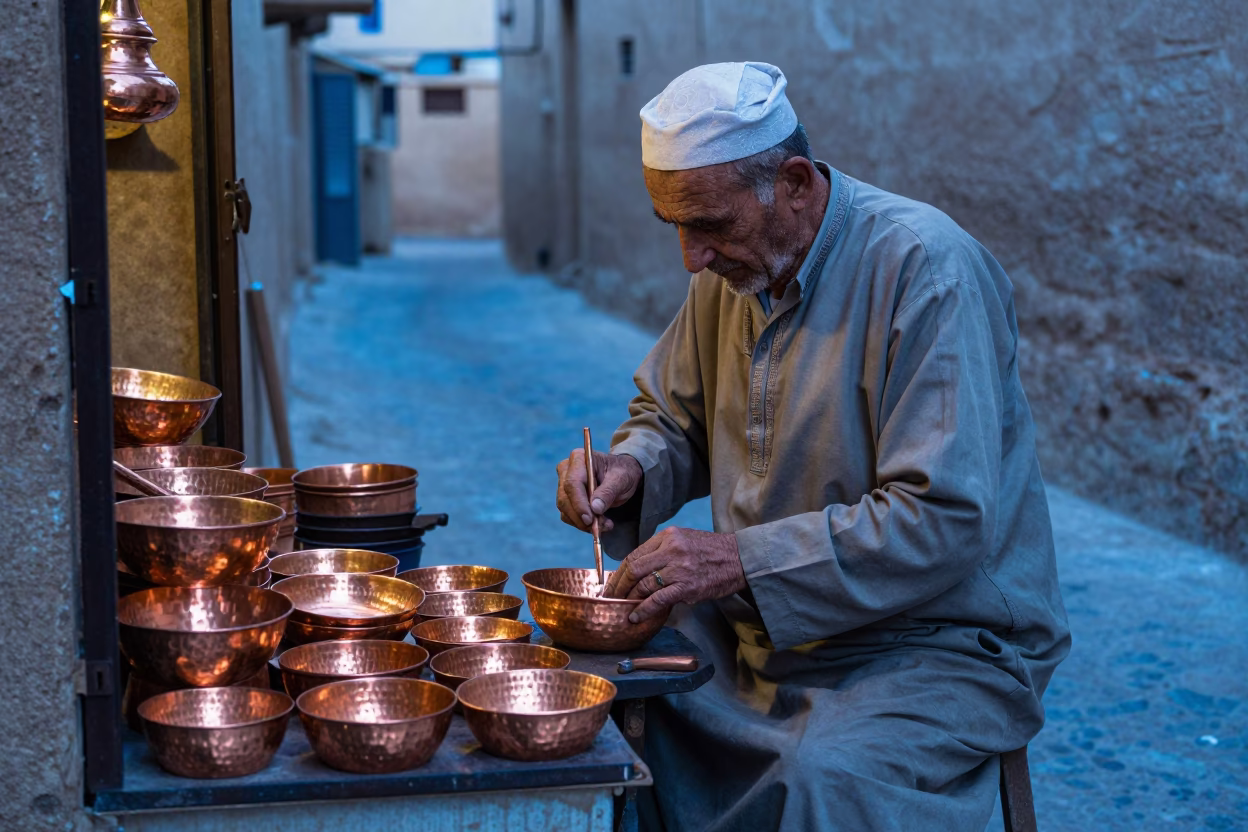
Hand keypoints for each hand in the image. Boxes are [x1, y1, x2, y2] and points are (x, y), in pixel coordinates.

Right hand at [555, 450, 642, 532]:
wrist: (622, 475)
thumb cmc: (622, 472)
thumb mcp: (621, 479)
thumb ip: (608, 492)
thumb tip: (595, 509)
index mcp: (579, 458)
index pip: (572, 483)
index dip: (579, 503)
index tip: (590, 520)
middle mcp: (567, 470)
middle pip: (565, 498)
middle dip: (581, 517)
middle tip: (601, 527)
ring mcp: (563, 484)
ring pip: (565, 509)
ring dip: (582, 523)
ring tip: (605, 525)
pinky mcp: (566, 497)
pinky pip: (568, 515)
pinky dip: (581, 523)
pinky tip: (599, 524)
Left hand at [604, 527, 746, 622]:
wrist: (740, 558)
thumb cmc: (711, 551)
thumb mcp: (684, 540)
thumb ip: (662, 550)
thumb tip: (639, 570)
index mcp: (667, 536)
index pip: (634, 555)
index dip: (619, 572)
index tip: (611, 583)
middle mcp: (671, 549)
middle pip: (634, 568)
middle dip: (618, 586)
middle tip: (610, 598)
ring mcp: (679, 568)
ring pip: (643, 584)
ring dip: (629, 598)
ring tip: (621, 608)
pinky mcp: (687, 586)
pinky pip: (658, 599)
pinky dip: (643, 609)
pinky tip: (635, 616)